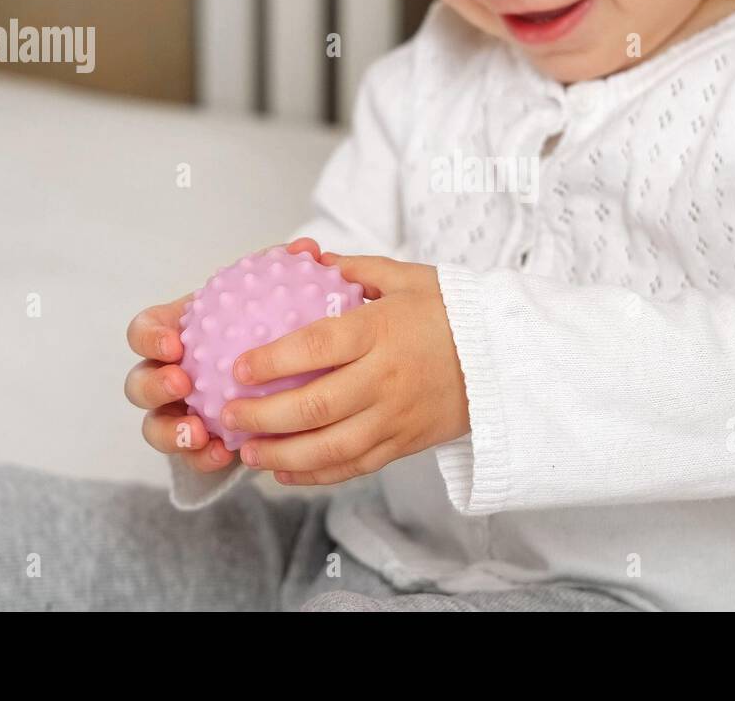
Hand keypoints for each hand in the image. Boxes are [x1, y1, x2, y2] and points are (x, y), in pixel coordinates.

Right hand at [124, 237, 324, 471]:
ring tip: (197, 432)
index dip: (150, 337)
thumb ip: (282, 273)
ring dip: (170, 431)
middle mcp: (166, 374)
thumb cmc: (262, 325)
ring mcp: (176, 413)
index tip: (175, 341)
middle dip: (152, 385)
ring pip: (156, 427)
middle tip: (182, 383)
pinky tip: (223, 455)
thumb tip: (306, 250)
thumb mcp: (270, 297)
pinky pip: (191, 457)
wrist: (276, 375)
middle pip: (139, 383)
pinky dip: (202, 457)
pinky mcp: (196, 446)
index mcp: (174, 334)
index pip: (144, 331)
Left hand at [222, 251, 469, 485]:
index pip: (316, 347)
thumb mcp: (409, 279)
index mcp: (382, 331)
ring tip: (246, 452)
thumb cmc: (454, 313)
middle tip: (228, 414)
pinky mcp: (404, 444)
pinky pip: (354, 466)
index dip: (271, 360)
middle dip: (261, 415)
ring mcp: (395, 416)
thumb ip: (357, 271)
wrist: (506, 359)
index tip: (237, 367)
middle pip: (313, 406)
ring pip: (329, 447)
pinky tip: (284, 471)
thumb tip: (310, 259)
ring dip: (279, 454)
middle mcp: (386, 378)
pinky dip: (315, 474)